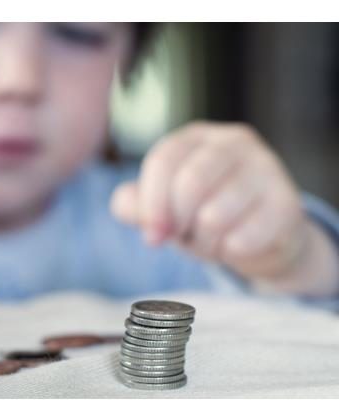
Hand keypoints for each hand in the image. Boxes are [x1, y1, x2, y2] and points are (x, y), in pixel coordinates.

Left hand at [111, 121, 338, 295]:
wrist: (260, 238)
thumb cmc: (201, 214)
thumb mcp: (162, 208)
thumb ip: (133, 204)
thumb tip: (126, 204)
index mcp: (196, 137)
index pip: (163, 160)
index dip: (151, 203)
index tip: (151, 236)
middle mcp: (234, 142)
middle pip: (190, 183)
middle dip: (178, 222)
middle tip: (183, 238)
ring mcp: (266, 168)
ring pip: (215, 215)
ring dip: (204, 242)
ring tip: (211, 240)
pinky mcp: (287, 203)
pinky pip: (243, 239)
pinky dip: (230, 252)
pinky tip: (236, 245)